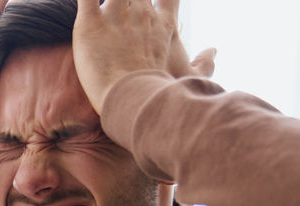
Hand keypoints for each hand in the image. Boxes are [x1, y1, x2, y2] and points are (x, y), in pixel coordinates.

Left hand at [73, 0, 214, 113]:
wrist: (132, 101)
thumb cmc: (160, 94)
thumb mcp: (188, 78)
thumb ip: (205, 65)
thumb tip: (213, 52)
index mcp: (163, 24)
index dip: (164, 1)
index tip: (157, 7)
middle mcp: (142, 14)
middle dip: (129, 3)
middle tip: (123, 17)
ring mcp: (116, 15)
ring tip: (106, 12)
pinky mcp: (90, 23)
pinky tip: (85, 0)